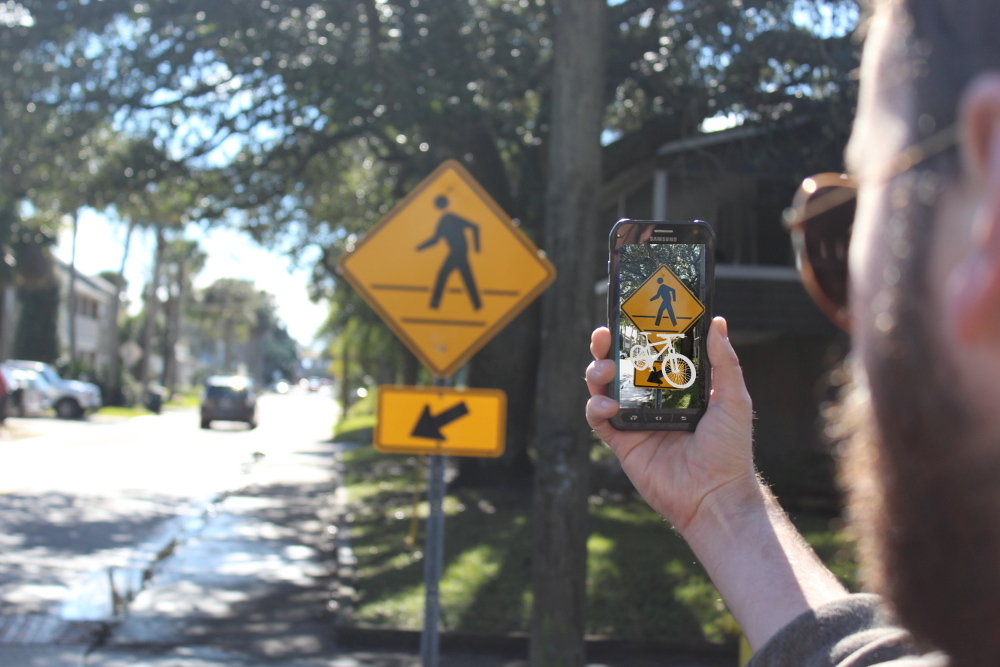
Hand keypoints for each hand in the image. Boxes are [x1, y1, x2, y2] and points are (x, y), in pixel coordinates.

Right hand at [585, 317, 757, 534]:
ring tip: (604, 370)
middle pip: (620, 367)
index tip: (628, 316)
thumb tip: (718, 322)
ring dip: (597, 373)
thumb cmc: (729, 451)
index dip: (636, 335)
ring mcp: (635, 421)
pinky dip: (596, 408)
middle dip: (607, 348)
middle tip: (604, 336)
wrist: (714, 496)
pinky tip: (608, 405)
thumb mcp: (733, 399)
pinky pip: (599, 420)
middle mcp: (652, 402)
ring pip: (603, 388)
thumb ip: (724, 362)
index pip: (650, 354)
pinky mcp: (622, 443)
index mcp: (677, 388)